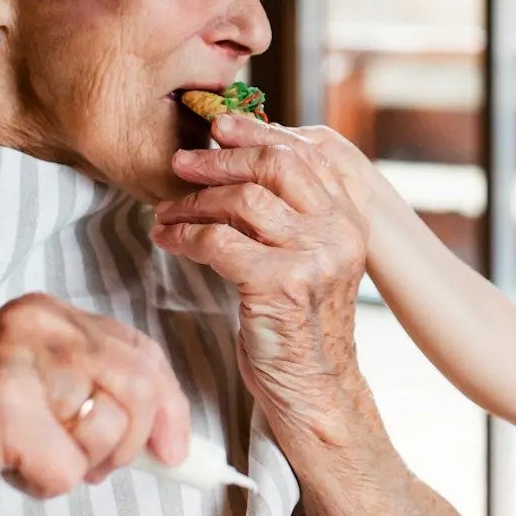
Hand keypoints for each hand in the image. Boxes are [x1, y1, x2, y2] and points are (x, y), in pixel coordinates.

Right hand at [0, 293, 191, 507]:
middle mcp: (36, 327)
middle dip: (129, 444)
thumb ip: (96, 390)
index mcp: (50, 315)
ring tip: (29, 457)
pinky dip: (42, 486)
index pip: (142, 354)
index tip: (175, 449)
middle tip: (93, 467)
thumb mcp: (38, 386)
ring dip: (76, 467)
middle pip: (137, 388)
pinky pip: (63, 469)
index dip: (170, 406)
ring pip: (106, 431)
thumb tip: (170, 436)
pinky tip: (6, 469)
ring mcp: (13, 364)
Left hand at [152, 113, 369, 416]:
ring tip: (166, 211)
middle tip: (181, 161)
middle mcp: (339, 232)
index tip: (220, 125)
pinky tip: (169, 240)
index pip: (305, 153)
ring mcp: (313, 257)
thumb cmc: (300, 326)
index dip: (257, 132)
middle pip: (275, 164)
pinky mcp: (280, 285)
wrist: (313, 390)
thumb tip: (244, 165)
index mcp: (349, 220)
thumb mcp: (311, 261)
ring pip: (244, 200)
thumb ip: (293, 216)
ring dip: (194, 202)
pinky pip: (220, 242)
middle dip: (221, 158)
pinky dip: (185, 236)